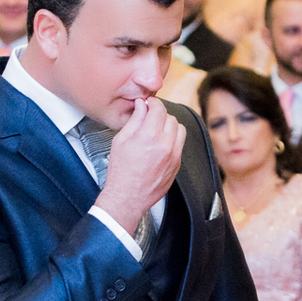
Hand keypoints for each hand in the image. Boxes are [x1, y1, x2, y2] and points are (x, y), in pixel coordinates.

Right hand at [95, 97, 184, 234]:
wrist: (128, 197)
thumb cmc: (121, 172)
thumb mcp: (121, 141)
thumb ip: (134, 120)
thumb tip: (141, 106)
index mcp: (149, 137)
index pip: (159, 109)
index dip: (153, 103)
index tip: (149, 104)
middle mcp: (165, 145)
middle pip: (171, 118)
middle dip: (160, 115)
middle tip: (150, 118)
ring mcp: (174, 156)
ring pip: (180, 129)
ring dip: (169, 126)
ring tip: (157, 131)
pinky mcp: (177, 165)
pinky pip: (180, 144)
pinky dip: (172, 140)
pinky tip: (160, 145)